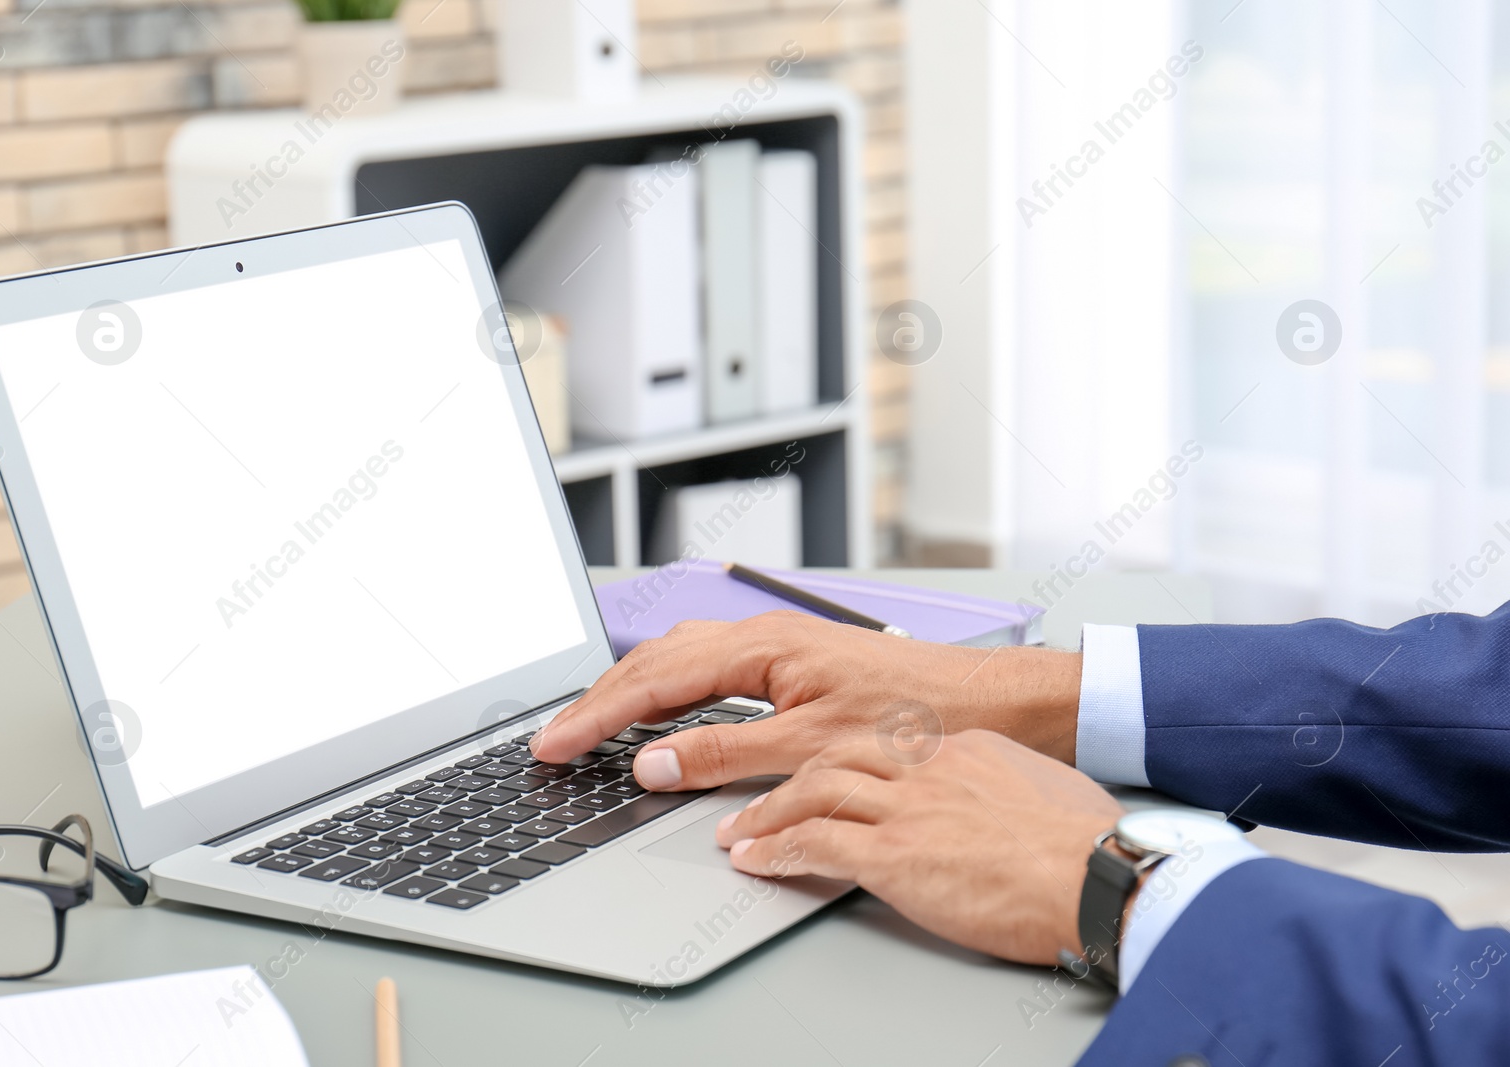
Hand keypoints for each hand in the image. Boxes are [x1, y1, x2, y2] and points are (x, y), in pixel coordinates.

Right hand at [530, 612, 1082, 789]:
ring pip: (680, 659)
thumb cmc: (912, 717)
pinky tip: (662, 712)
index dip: (595, 716)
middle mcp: (762, 635)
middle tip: (554, 740)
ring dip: (631, 691)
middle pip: (655, 661)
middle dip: (599, 700)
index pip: (653, 681)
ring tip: (591, 725)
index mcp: (760, 647)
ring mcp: (776, 644)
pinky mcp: (792, 661)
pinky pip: (708, 667)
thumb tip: (650, 765)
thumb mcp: (810, 747)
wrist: (983, 703)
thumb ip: (724, 756)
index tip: (552, 745)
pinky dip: (670, 690)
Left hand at [716, 731, 1124, 965]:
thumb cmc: (1086, 844)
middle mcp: (926, 768)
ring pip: (813, 792)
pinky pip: (816, 845)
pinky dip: (776, 852)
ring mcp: (907, 808)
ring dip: (767, 816)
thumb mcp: (1039, 790)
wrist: (1100, 873)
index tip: (822, 776)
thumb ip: (999, 786)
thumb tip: (992, 804)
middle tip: (758, 798)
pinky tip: (757, 862)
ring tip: (741, 833)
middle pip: (834, 756)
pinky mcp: (895, 856)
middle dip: (787, 779)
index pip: (882, 744)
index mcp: (960, 748)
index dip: (841, 761)